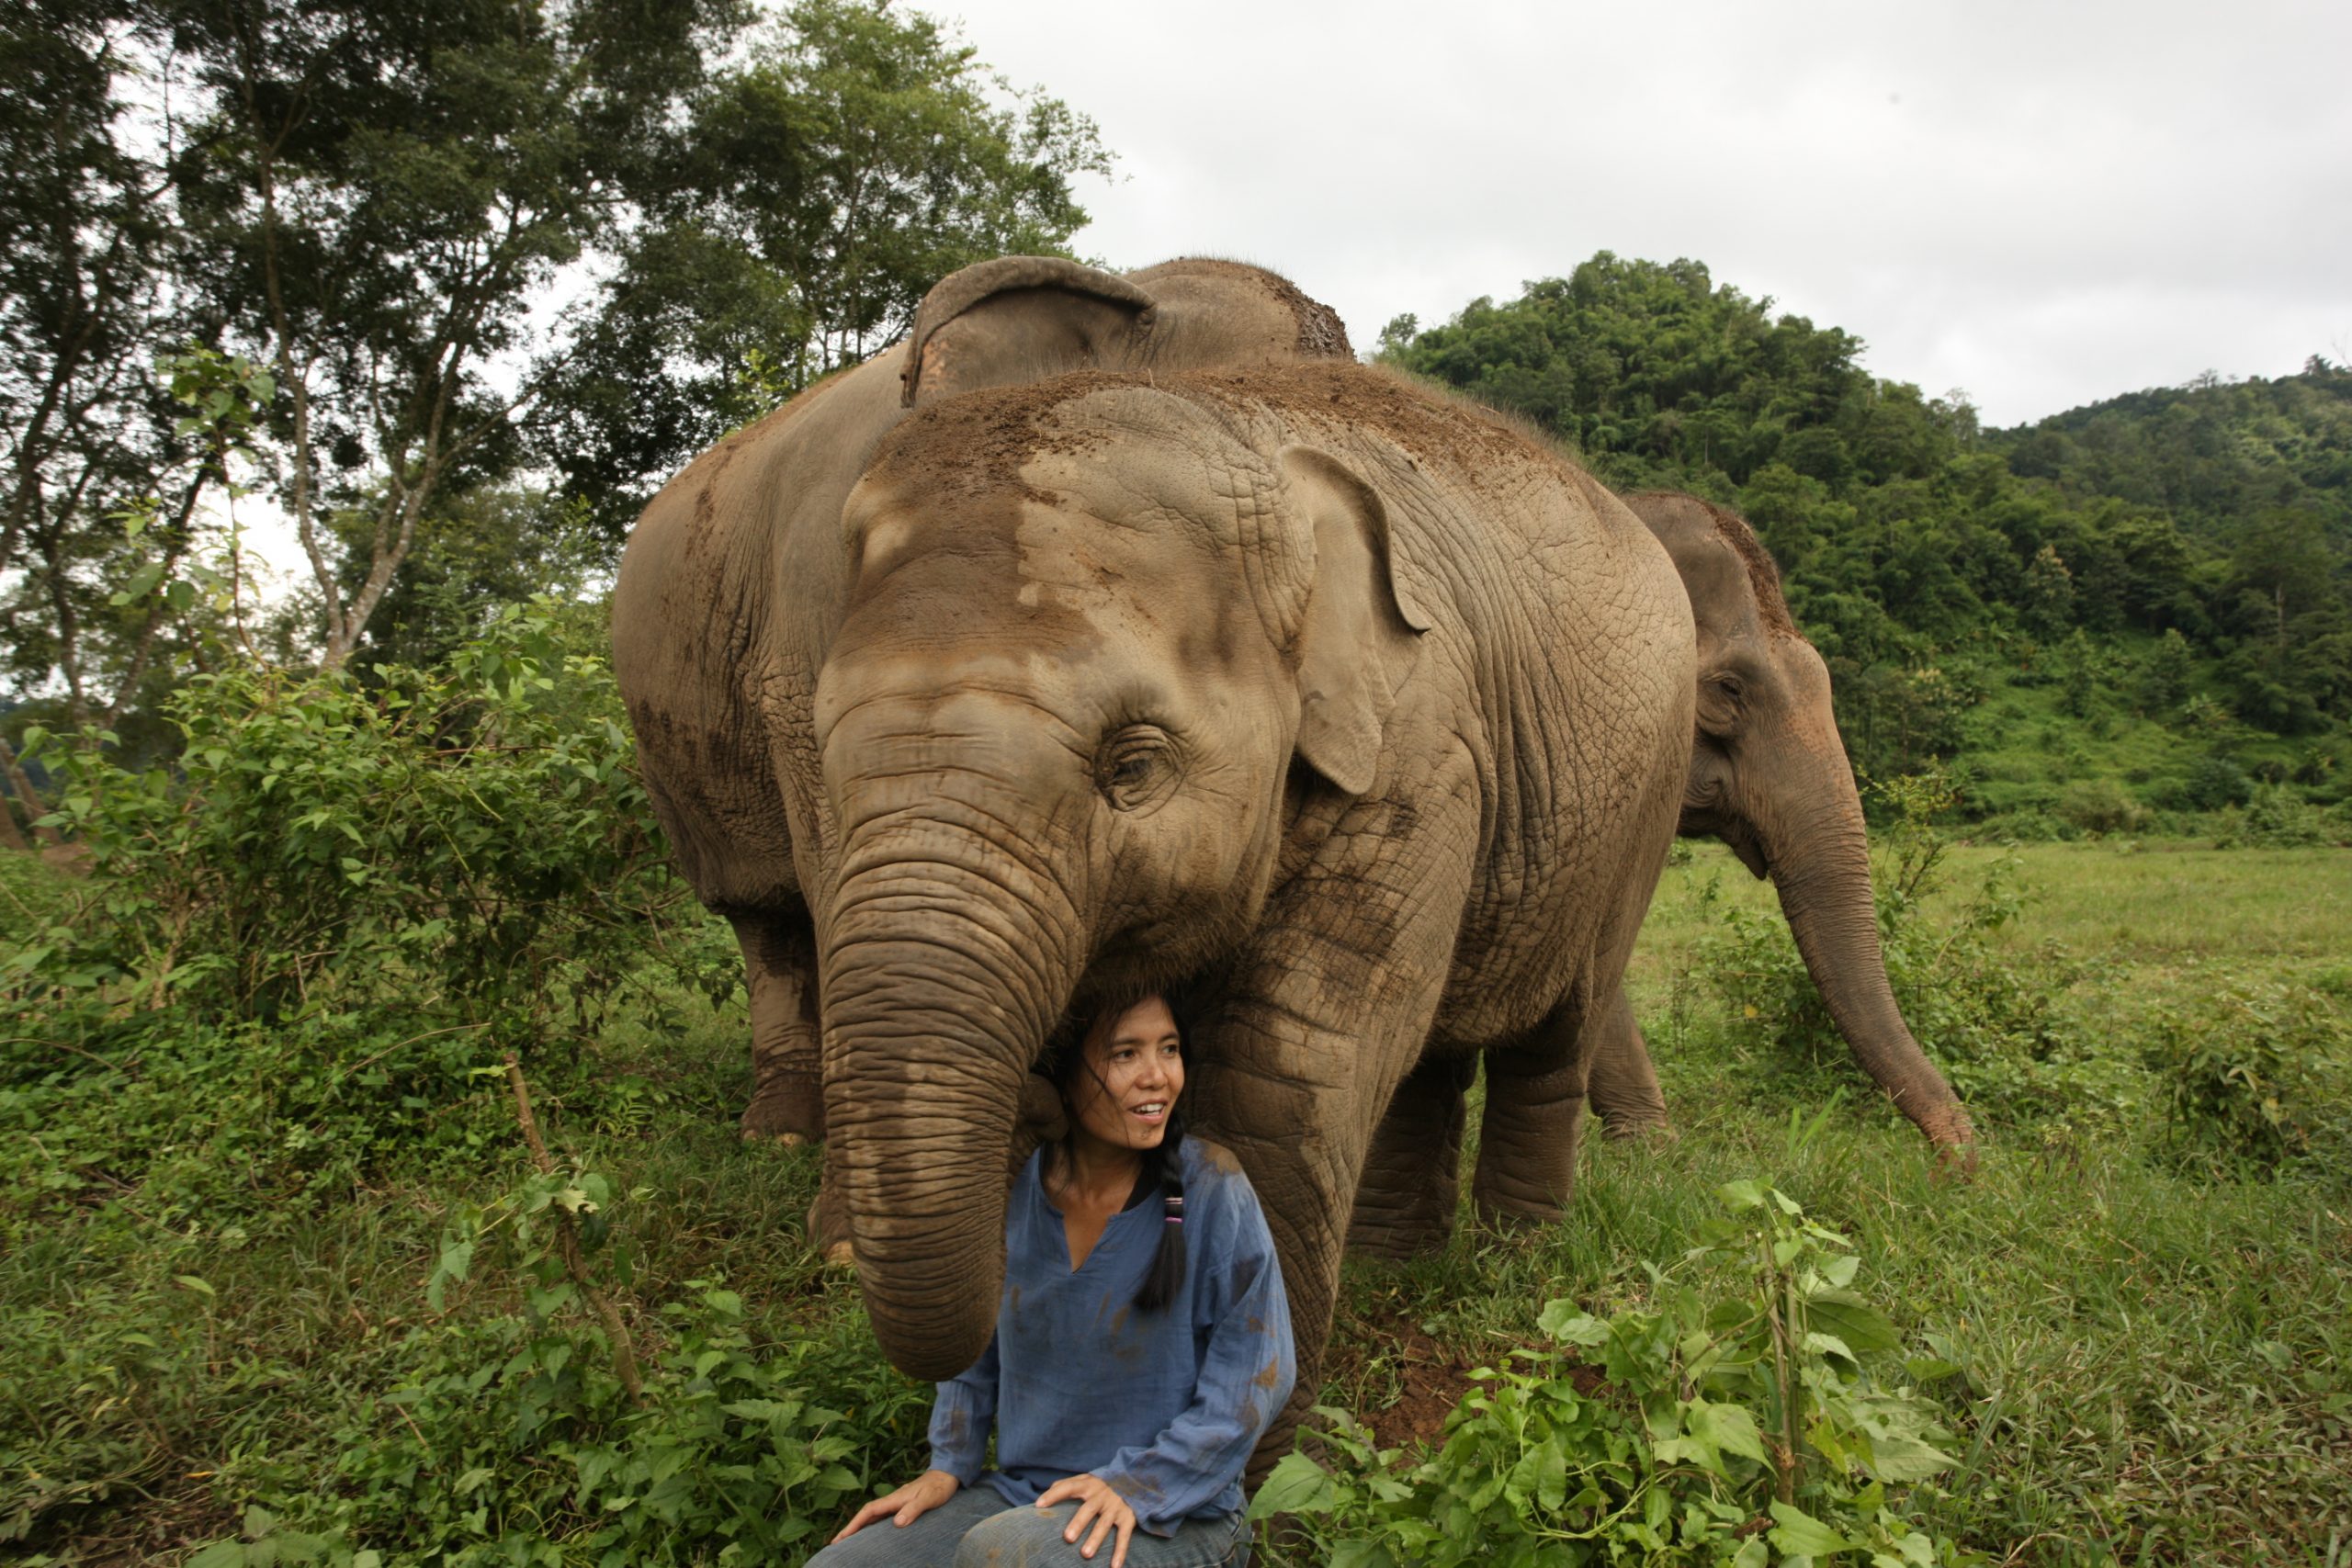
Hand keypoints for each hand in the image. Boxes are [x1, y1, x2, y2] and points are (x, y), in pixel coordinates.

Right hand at [831, 1469, 959, 1542]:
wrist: (947, 1476)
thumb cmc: (938, 1487)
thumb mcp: (928, 1498)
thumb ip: (914, 1509)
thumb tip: (897, 1522)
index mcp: (894, 1499)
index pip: (869, 1512)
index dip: (854, 1524)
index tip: (842, 1537)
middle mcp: (892, 1501)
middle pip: (866, 1516)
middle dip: (850, 1529)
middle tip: (835, 1543)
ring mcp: (895, 1504)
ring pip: (872, 1517)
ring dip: (859, 1528)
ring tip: (847, 1542)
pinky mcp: (901, 1507)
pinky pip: (881, 1518)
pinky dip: (871, 1526)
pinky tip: (870, 1534)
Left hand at [1037, 1472, 1137, 1567]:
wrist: (1133, 1480)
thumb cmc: (1100, 1485)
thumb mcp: (1085, 1479)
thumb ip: (1067, 1484)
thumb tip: (1044, 1495)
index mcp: (1088, 1484)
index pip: (1068, 1487)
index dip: (1053, 1495)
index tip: (1039, 1505)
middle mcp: (1102, 1495)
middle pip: (1088, 1509)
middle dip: (1078, 1523)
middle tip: (1067, 1538)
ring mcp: (1115, 1506)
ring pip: (1104, 1524)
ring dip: (1095, 1539)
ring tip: (1085, 1554)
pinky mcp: (1128, 1518)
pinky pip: (1124, 1536)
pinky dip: (1120, 1552)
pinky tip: (1114, 1567)